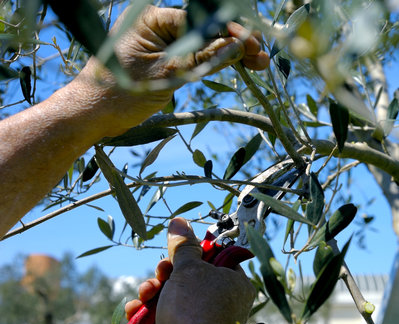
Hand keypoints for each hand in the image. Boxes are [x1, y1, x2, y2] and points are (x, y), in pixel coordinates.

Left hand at [67, 5, 269, 138]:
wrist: (93, 116)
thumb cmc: (120, 94)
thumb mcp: (167, 75)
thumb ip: (203, 58)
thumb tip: (237, 44)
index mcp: (153, 18)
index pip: (201, 21)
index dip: (230, 31)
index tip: (252, 44)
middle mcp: (157, 27)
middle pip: (205, 31)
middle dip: (234, 43)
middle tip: (260, 57)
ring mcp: (161, 45)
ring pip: (202, 45)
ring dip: (227, 54)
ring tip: (256, 64)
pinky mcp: (162, 62)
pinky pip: (192, 59)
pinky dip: (211, 64)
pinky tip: (233, 65)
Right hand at [125, 217, 254, 323]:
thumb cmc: (193, 309)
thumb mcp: (188, 268)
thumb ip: (184, 245)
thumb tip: (180, 221)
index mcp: (236, 283)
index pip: (217, 257)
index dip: (196, 251)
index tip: (180, 251)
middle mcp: (225, 302)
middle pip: (193, 275)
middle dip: (168, 273)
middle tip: (161, 272)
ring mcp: (207, 319)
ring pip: (177, 293)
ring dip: (155, 290)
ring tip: (146, 293)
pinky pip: (171, 313)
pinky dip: (153, 309)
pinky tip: (137, 309)